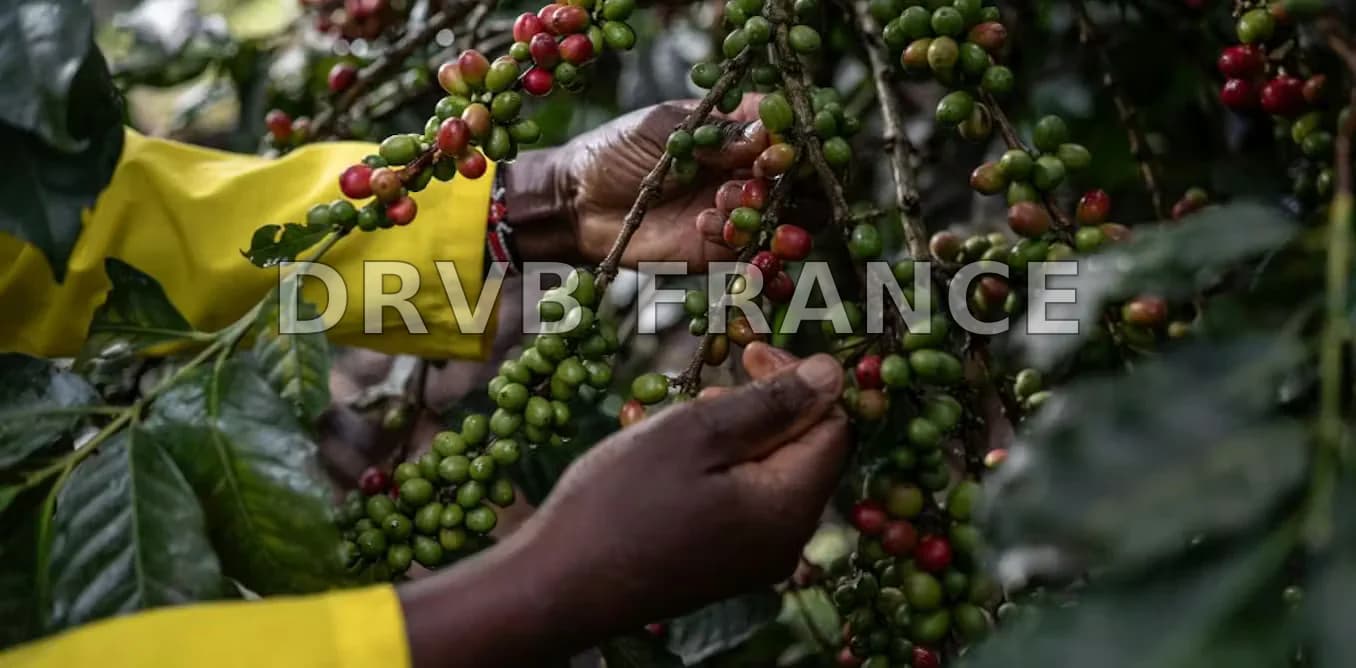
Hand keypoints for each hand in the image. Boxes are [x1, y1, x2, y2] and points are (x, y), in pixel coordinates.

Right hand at [400, 344, 848, 666]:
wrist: (557, 585)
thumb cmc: (619, 502)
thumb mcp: (695, 434)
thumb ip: (770, 405)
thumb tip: (833, 375)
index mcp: (788, 508)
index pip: (833, 428)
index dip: (801, 383)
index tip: (748, 356)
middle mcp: (784, 542)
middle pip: (805, 454)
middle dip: (768, 409)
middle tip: (710, 388)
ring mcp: (753, 560)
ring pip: (771, 476)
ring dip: (740, 436)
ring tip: (687, 421)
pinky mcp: (723, 567)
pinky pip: (744, 504)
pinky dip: (722, 470)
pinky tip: (677, 461)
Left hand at [503, 98, 769, 267]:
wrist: (579, 203)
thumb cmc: (617, 151)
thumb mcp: (663, 129)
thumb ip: (714, 134)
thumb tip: (764, 138)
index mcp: (737, 129)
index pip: (786, 130)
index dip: (793, 140)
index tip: (778, 149)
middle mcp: (747, 171)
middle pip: (801, 178)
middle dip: (789, 182)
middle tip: (756, 183)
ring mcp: (739, 212)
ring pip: (789, 218)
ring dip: (770, 214)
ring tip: (727, 205)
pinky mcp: (723, 250)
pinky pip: (756, 253)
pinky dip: (744, 243)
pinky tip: (706, 227)